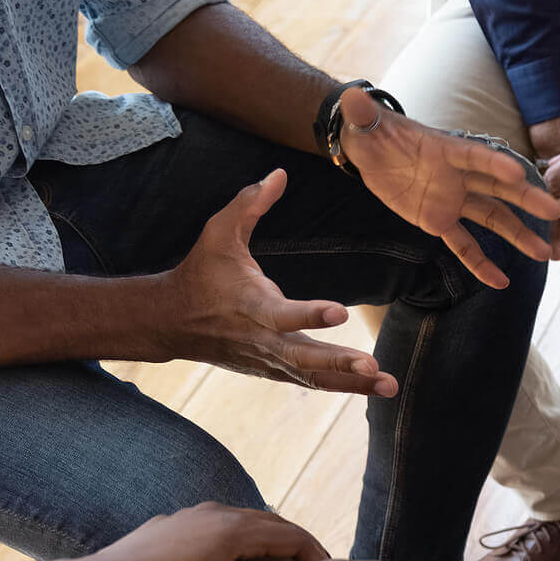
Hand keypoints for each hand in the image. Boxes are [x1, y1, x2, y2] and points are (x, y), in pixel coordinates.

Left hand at [78, 502, 328, 560]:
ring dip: (269, 540)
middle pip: (273, 523)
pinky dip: (241, 540)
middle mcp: (219, 511)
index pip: (293, 535)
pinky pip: (221, 525)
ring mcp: (195, 514)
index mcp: (235, 528)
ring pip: (246, 522)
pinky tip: (233, 558)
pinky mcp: (176, 523)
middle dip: (297, 544)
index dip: (315, 554)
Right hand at [164, 169, 397, 396]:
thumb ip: (249, 203)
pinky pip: (310, 381)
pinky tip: (373, 388)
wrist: (171, 321)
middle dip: (339, 363)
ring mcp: (268, 360)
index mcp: (251, 306)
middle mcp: (262, 339)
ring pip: (312, 376)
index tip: (341, 312)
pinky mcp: (273, 370)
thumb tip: (280, 173)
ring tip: (388, 385)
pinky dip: (341, 386)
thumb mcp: (218, 232)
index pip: (283, 315)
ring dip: (351, 383)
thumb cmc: (201, 272)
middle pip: (303, 358)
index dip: (310, 315)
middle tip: (372, 366)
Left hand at [338, 89, 559, 289]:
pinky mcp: (440, 220)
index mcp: (444, 149)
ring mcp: (452, 198)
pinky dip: (480, 263)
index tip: (518, 173)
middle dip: (525, 199)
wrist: (369, 150)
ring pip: (491, 218)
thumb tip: (352, 98)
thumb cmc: (371, 132)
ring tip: (543, 253)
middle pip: (497, 188)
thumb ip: (362, 113)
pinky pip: (463, 244)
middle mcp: (457, 175)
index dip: (494, 164)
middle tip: (555, 210)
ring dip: (516, 235)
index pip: (473, 156)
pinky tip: (500, 282)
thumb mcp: (362, 121)